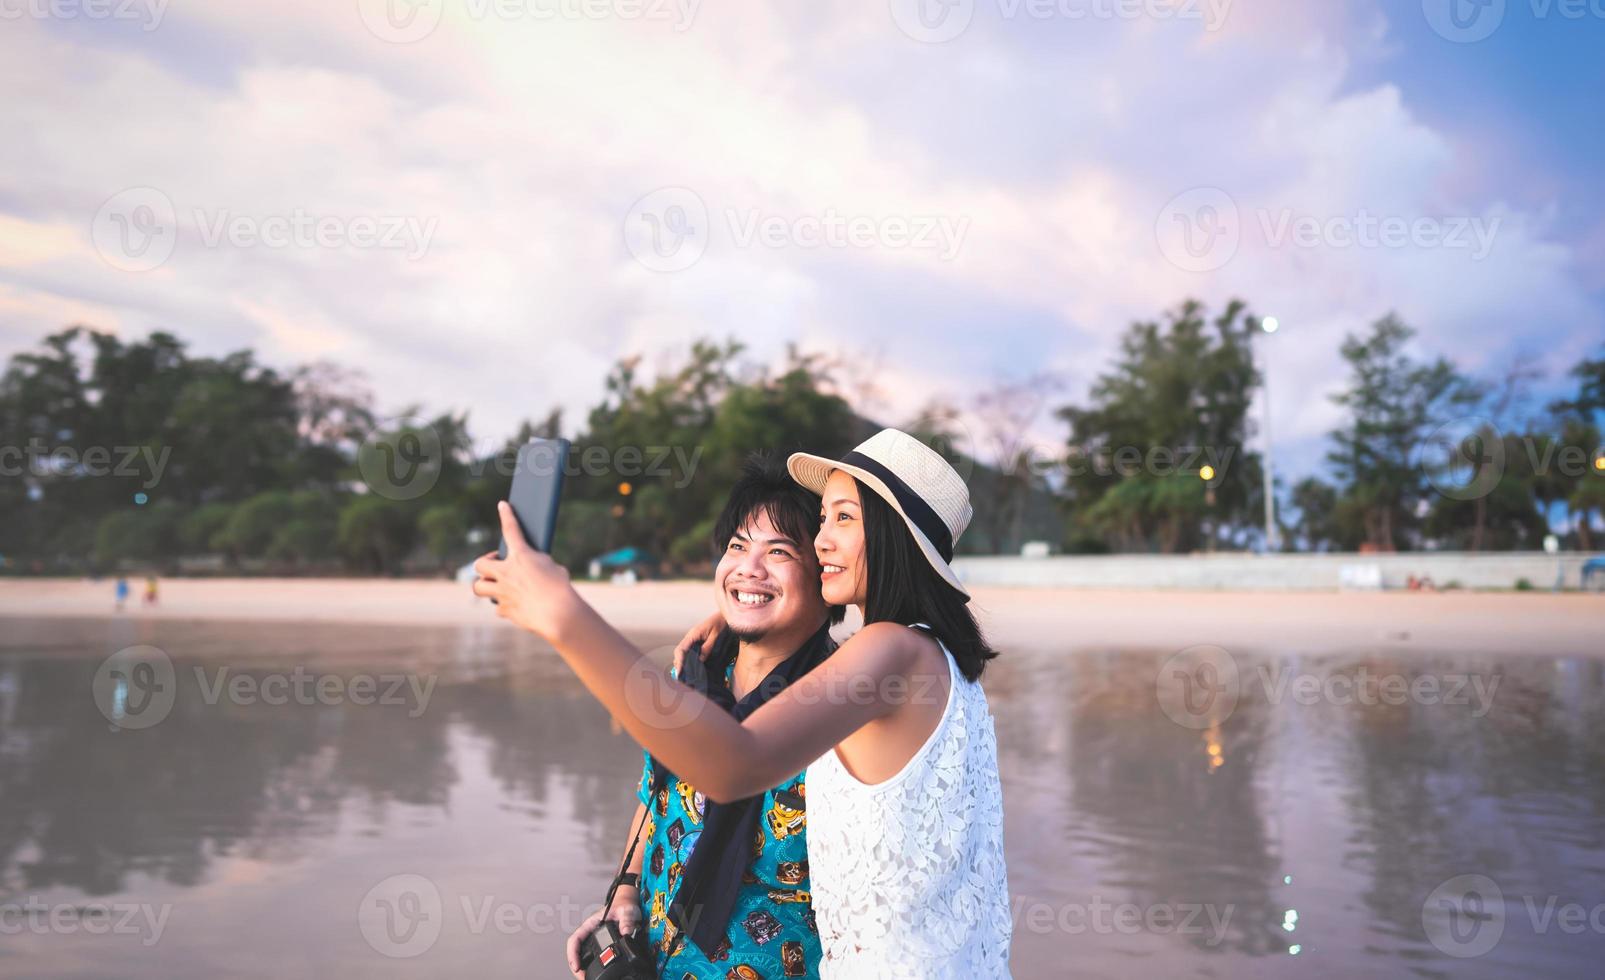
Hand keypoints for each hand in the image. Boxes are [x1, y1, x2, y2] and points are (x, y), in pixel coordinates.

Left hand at [472, 501, 580, 639]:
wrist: (559, 615)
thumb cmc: (561, 589)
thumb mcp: (553, 568)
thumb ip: (537, 565)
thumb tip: (531, 571)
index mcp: (521, 556)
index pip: (511, 529)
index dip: (506, 515)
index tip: (503, 505)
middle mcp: (507, 573)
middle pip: (479, 563)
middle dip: (485, 563)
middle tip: (497, 565)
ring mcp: (502, 592)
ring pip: (478, 587)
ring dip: (485, 585)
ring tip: (497, 586)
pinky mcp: (504, 609)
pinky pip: (497, 606)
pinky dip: (504, 605)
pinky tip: (514, 605)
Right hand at [566, 886, 643, 977]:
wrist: (627, 904)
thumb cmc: (623, 905)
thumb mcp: (626, 911)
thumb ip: (627, 921)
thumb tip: (626, 932)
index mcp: (591, 924)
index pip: (575, 939)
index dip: (573, 953)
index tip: (576, 966)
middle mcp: (590, 932)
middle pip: (576, 951)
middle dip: (576, 966)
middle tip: (582, 977)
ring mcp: (595, 939)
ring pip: (582, 955)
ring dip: (582, 967)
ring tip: (586, 977)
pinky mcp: (601, 944)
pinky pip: (591, 956)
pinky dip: (590, 965)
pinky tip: (593, 972)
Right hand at [672, 609, 725, 673]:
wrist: (725, 616)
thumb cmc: (720, 623)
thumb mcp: (715, 636)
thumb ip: (708, 647)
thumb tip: (700, 659)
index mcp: (693, 634)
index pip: (681, 649)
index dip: (679, 661)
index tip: (679, 671)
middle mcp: (690, 637)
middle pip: (679, 651)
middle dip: (678, 663)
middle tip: (680, 676)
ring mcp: (693, 639)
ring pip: (683, 651)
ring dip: (682, 661)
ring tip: (684, 673)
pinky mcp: (697, 641)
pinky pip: (689, 650)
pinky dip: (687, 658)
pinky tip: (692, 666)